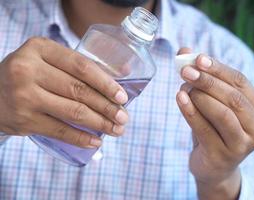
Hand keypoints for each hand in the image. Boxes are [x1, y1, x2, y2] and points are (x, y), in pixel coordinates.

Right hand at [0, 37, 128, 147]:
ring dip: (100, 123)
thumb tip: (122, 74)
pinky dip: (81, 138)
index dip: (106, 83)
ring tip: (117, 129)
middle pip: (79, 91)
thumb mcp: (47, 59)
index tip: (122, 96)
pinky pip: (59, 131)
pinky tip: (96, 141)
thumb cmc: (29, 74)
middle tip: (124, 117)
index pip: (81, 66)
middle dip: (107, 107)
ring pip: (73, 112)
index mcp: (40, 49)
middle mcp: (29, 70)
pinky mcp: (23, 120)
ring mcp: (24, 96)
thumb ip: (77, 65)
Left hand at [176, 48, 253, 198]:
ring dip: (200, 97)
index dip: (218, 68)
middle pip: (233, 97)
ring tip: (182, 87)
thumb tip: (184, 50)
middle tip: (185, 70)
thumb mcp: (210, 102)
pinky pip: (205, 130)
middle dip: (207, 81)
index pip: (240, 82)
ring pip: (222, 114)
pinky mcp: (223, 156)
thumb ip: (201, 76)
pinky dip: (190, 112)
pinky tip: (180, 99)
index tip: (198, 58)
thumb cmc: (213, 128)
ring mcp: (242, 145)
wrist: (213, 165)